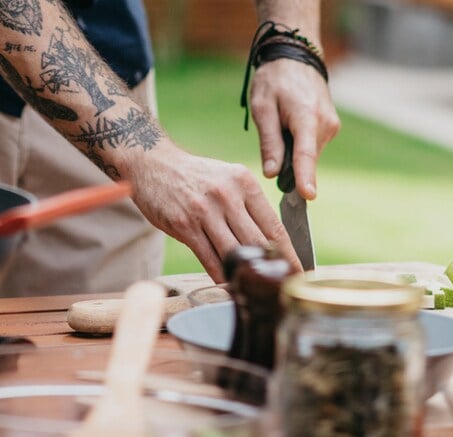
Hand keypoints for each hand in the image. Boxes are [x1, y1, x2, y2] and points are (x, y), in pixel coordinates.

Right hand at [119, 142, 296, 279]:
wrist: (153, 163)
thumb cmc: (195, 176)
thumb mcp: (227, 179)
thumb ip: (247, 205)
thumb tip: (270, 240)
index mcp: (243, 182)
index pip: (273, 224)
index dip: (288, 252)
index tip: (298, 269)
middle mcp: (227, 195)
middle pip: (257, 242)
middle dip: (272, 268)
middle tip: (281, 287)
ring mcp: (204, 210)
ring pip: (234, 253)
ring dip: (245, 275)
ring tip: (256, 290)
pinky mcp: (184, 225)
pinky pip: (209, 258)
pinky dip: (221, 275)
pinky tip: (229, 283)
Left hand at [247, 58, 339, 199]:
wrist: (295, 57)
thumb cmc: (274, 79)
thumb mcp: (262, 107)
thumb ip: (269, 141)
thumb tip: (272, 174)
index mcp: (306, 116)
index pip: (306, 153)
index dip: (305, 177)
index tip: (308, 196)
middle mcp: (324, 123)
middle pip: (306, 158)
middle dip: (289, 164)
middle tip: (271, 147)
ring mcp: (331, 125)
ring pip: (310, 153)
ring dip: (293, 151)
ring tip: (280, 125)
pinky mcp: (331, 126)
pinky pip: (313, 145)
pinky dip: (300, 144)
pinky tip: (290, 126)